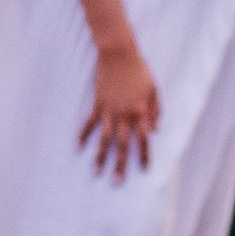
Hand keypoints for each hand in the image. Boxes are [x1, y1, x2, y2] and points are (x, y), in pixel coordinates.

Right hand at [79, 41, 159, 180]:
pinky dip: (83, 135)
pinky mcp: (97, 103)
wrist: (119, 53)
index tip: (143, 170)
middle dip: (121, 165)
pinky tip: (78, 147)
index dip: (144, 155)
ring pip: (105, 138)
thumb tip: (156, 129)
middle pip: (123, 145)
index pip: (144, 139)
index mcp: (141, 112)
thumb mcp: (154, 89)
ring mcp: (109, 110)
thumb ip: (156, 110)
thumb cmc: (139, 69)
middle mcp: (125, 115)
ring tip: (96, 171)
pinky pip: (89, 122)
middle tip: (116, 182)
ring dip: (101, 156)